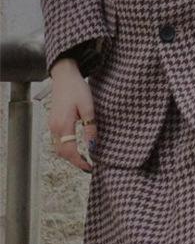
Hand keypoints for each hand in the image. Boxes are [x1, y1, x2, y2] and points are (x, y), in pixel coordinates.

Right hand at [47, 58, 96, 172]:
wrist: (65, 76)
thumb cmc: (77, 88)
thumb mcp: (89, 108)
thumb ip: (90, 128)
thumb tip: (92, 146)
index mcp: (63, 124)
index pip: (69, 151)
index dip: (79, 162)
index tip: (90, 167)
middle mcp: (54, 127)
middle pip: (62, 153)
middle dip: (74, 161)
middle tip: (88, 166)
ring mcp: (52, 125)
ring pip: (58, 148)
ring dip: (69, 156)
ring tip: (83, 159)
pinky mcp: (53, 122)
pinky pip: (57, 141)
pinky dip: (66, 148)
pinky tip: (75, 148)